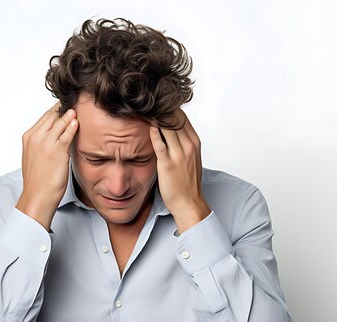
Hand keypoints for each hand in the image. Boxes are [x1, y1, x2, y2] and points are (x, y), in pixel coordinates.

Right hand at [16, 103, 78, 229]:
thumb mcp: (36, 156)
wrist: (37, 196)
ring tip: (80, 107)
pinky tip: (78, 122)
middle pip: (52, 115)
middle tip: (78, 102)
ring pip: (59, 122)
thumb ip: (44, 143)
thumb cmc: (38, 180)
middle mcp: (35, 137)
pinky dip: (72, 126)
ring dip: (69, 114)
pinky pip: (66, 134)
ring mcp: (44, 144)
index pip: (45, 116)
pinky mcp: (55, 152)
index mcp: (29, 137)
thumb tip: (57, 134)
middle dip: (64, 108)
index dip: (58, 110)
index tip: (69, 105)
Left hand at [149, 109, 210, 233]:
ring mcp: (179, 153)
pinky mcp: (168, 162)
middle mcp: (189, 145)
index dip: (168, 108)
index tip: (155, 104)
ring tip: (141, 110)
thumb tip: (169, 131)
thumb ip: (182, 143)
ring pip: (167, 125)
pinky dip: (151, 130)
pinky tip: (144, 125)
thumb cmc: (187, 182)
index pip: (182, 116)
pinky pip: (158, 141)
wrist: (188, 202)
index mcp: (195, 142)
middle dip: (160, 108)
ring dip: (154, 116)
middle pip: (174, 117)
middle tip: (145, 103)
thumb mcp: (190, 158)